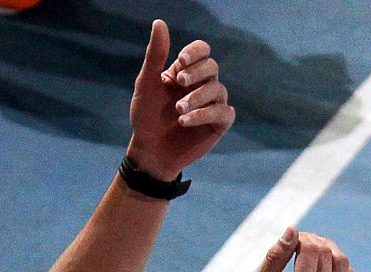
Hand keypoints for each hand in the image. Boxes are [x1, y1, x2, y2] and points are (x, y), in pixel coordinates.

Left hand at [127, 20, 234, 180]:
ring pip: (217, 90)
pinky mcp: (219, 124)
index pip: (202, 51)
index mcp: (186, 72)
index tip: (180, 61)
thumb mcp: (147, 83)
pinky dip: (205, 114)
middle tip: (179, 83)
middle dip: (197, 73)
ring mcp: (213, 104)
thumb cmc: (147, 116)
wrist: (150, 150)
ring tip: (178, 111)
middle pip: (212, 67)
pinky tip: (186, 121)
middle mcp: (202, 85)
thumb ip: (155, 55)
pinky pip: (224, 112)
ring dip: (197, 98)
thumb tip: (159, 22)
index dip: (195, 52)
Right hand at [237, 228, 353, 271]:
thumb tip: (292, 230)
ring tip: (310, 252)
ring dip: (328, 250)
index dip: (301, 238)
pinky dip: (337, 266)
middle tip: (297, 244)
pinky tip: (320, 267)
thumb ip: (274, 258)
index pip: (312, 249)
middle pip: (328, 253)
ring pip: (342, 264)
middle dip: (313, 242)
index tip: (289, 241)